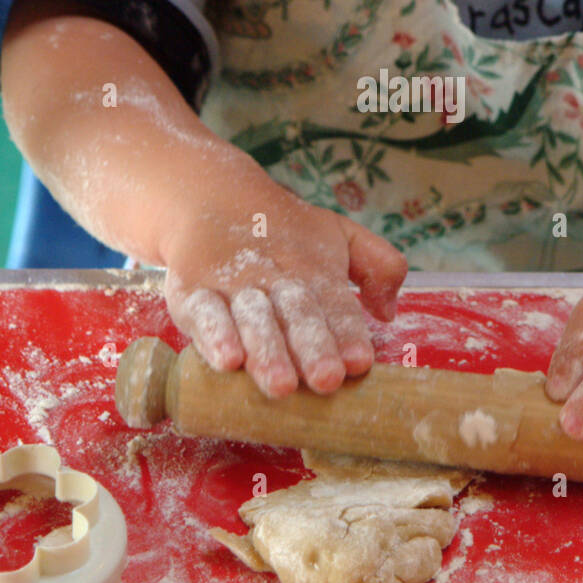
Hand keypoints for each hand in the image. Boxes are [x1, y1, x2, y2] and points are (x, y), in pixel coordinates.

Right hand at [161, 165, 405, 397]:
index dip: (348, 333)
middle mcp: (277, 278)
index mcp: (315, 270)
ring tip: (280, 385)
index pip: (336, 304)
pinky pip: (204, 313)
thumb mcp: (339, 236)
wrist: (210, 197)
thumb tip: (389, 311)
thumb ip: (377, 265)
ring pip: (253, 318)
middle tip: (326, 381)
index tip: (360, 362)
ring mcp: (233, 286)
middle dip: (312, 348)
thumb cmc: (286, 233)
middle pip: (297, 314)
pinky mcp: (192, 292)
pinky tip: (227, 361)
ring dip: (267, 351)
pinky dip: (214, 336)